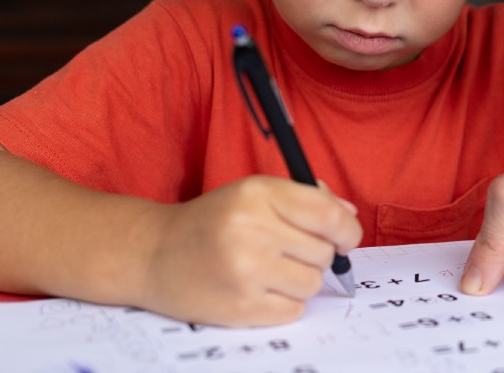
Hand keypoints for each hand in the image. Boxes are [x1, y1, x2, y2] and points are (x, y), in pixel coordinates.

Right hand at [137, 176, 361, 326]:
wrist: (154, 254)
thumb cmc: (213, 221)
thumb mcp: (254, 193)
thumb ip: (305, 198)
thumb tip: (349, 216)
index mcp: (258, 194)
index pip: (329, 215)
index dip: (348, 230)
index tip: (344, 238)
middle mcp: (252, 229)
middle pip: (324, 252)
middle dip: (315, 254)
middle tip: (286, 251)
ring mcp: (245, 271)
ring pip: (313, 283)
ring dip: (300, 281)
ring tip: (269, 270)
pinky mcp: (240, 307)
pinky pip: (294, 310)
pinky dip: (284, 303)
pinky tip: (259, 289)